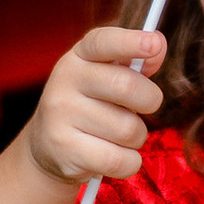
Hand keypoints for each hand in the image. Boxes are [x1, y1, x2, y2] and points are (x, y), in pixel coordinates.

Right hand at [26, 27, 165, 186]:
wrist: (45, 145)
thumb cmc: (89, 103)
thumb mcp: (105, 74)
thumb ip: (135, 60)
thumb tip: (157, 46)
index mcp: (79, 57)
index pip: (103, 42)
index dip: (130, 41)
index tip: (154, 43)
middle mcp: (65, 82)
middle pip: (126, 86)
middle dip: (150, 99)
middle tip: (145, 106)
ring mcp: (61, 116)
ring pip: (129, 129)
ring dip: (137, 136)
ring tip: (119, 135)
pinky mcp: (65, 151)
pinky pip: (120, 160)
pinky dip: (129, 162)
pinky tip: (115, 155)